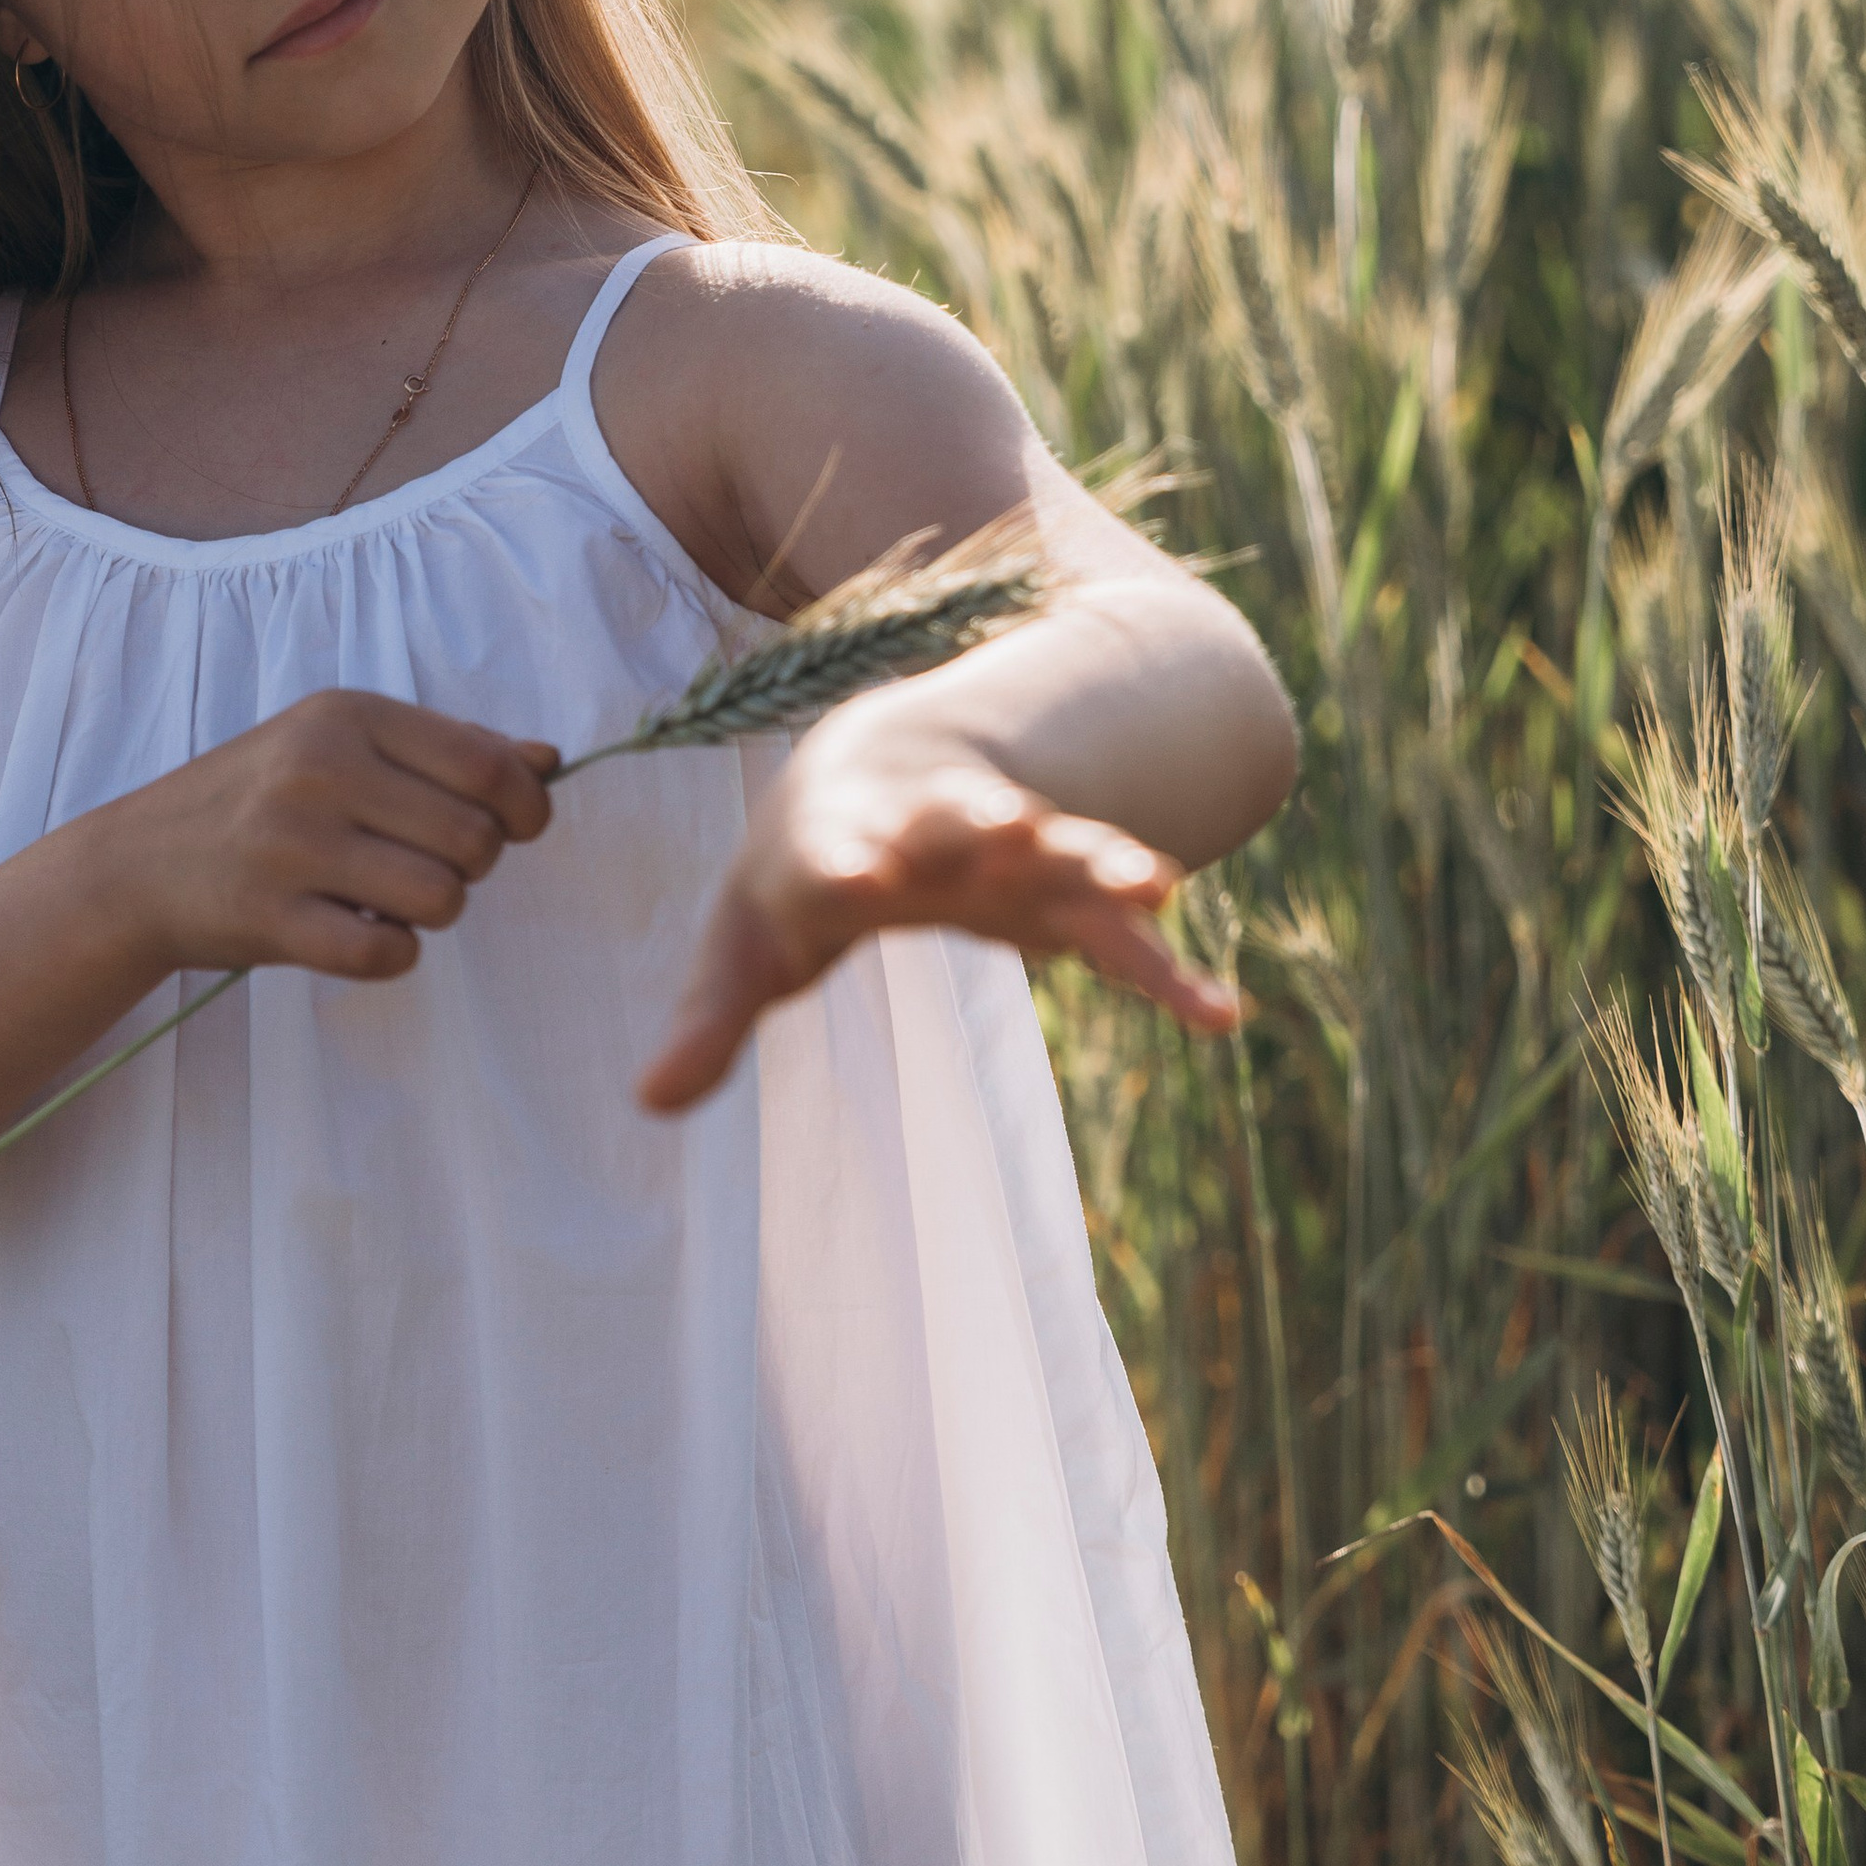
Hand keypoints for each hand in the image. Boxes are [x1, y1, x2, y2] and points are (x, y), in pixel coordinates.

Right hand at [107, 689, 555, 985]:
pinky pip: (385, 955)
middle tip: (429, 865)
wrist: (138, 863)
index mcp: (349, 716)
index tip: (515, 827)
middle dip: (473, 866)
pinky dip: (392, 955)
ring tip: (390, 899)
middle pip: (475, 838)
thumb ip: (449, 749)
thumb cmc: (261, 798)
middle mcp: (321, 770)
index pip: (489, 767)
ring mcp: (292, 846)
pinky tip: (361, 934)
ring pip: (442, 898)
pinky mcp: (270, 919)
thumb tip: (548, 760)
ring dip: (433, 913)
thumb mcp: (341, 744)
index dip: (526, 808)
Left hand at [636, 702, 1238, 1113]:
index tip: (862, 869)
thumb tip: (647, 1102)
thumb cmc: (800, 869)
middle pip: (963, 823)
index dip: (848, 859)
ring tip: (1154, 885)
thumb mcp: (747, 942)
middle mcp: (931, 833)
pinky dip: (1165, 973)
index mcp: (842, 840)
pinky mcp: (1058, 890)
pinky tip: (1219, 1019)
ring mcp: (1007, 855)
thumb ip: (709, 1019)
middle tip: (1019, 824)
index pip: (839, 848)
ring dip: (1099, 863)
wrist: (878, 763)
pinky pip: (1120, 935)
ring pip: (1058, 852)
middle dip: (990, 825)